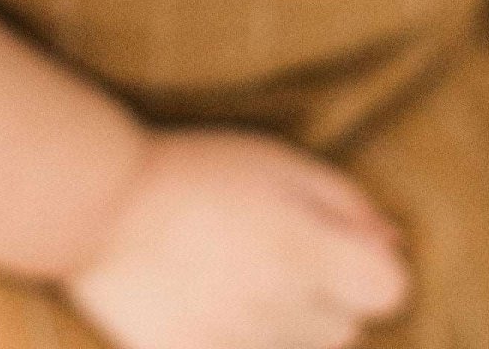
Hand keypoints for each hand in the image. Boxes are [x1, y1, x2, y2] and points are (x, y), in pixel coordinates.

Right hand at [59, 127, 411, 348]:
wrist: (95, 203)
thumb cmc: (192, 168)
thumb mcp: (275, 159)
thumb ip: (345, 201)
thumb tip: (393, 242)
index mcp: (304, 248)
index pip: (389, 289)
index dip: (368, 265)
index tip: (336, 247)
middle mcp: (280, 309)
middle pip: (345, 328)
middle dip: (324, 295)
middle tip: (271, 253)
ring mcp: (237, 348)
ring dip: (283, 326)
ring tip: (233, 279)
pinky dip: (240, 342)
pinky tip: (209, 306)